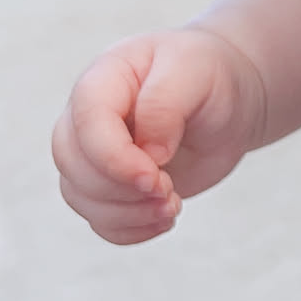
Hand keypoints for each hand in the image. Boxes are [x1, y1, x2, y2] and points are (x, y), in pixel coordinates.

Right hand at [52, 26, 265, 243]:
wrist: (227, 98)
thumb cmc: (207, 74)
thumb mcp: (194, 70)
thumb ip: (165, 103)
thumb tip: (148, 151)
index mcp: (103, 80)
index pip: (86, 123)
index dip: (114, 159)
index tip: (156, 177)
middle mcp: (89, 118)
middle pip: (73, 165)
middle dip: (121, 190)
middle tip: (169, 189)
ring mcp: (96, 154)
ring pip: (80, 197)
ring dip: (128, 214)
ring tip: (172, 204)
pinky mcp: (113, 186)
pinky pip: (100, 220)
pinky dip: (131, 229)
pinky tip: (164, 217)